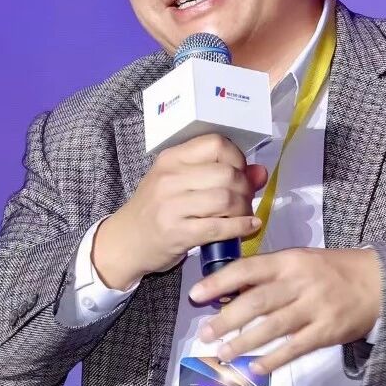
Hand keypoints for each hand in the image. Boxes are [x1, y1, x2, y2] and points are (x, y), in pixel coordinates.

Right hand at [93, 134, 267, 289]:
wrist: (124, 242)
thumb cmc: (156, 209)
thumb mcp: (180, 183)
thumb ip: (219, 174)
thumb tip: (260, 172)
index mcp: (171, 159)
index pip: (216, 143)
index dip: (237, 158)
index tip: (240, 173)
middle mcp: (170, 178)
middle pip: (226, 173)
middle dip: (245, 187)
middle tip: (246, 198)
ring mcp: (172, 206)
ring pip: (226, 199)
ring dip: (244, 208)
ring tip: (243, 214)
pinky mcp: (178, 233)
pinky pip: (220, 227)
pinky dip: (241, 227)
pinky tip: (248, 227)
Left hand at [189, 247, 381, 373]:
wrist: (378, 282)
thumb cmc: (331, 270)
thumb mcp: (300, 260)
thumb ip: (269, 274)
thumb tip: (229, 292)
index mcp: (289, 261)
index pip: (247, 269)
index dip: (219, 282)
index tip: (196, 295)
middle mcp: (299, 283)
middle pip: (256, 302)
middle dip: (226, 319)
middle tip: (205, 333)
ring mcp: (314, 308)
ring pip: (272, 327)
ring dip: (244, 342)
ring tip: (223, 353)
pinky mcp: (326, 331)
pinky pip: (295, 348)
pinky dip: (273, 359)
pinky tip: (255, 367)